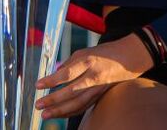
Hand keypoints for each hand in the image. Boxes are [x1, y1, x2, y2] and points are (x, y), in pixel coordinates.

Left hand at [34, 33, 153, 118]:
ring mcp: (98, 88)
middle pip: (71, 92)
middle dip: (53, 100)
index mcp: (88, 61)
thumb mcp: (85, 51)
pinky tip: (60, 114)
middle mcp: (94, 75)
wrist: (129, 57)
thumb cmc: (104, 52)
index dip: (51, 81)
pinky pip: (84, 106)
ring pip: (78, 103)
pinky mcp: (101, 95)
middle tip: (38, 105)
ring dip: (60, 111)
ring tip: (45, 114)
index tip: (38, 85)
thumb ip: (69, 64)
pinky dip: (71, 111)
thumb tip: (54, 75)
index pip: (67, 73)